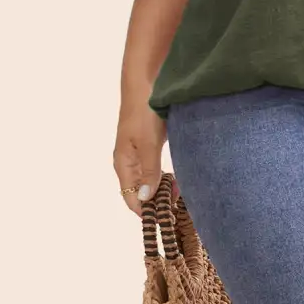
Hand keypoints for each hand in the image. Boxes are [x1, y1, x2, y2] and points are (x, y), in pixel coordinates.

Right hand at [113, 99, 179, 216]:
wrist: (146, 82)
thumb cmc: (145, 113)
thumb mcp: (149, 144)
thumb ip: (148, 172)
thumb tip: (145, 199)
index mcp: (123, 163)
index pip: (130, 198)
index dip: (145, 211)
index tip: (164, 220)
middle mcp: (128, 161)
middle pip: (139, 191)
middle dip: (157, 200)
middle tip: (178, 203)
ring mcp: (138, 152)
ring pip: (148, 179)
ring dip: (162, 188)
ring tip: (180, 191)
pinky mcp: (148, 143)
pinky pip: (154, 167)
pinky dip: (165, 175)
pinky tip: (177, 176)